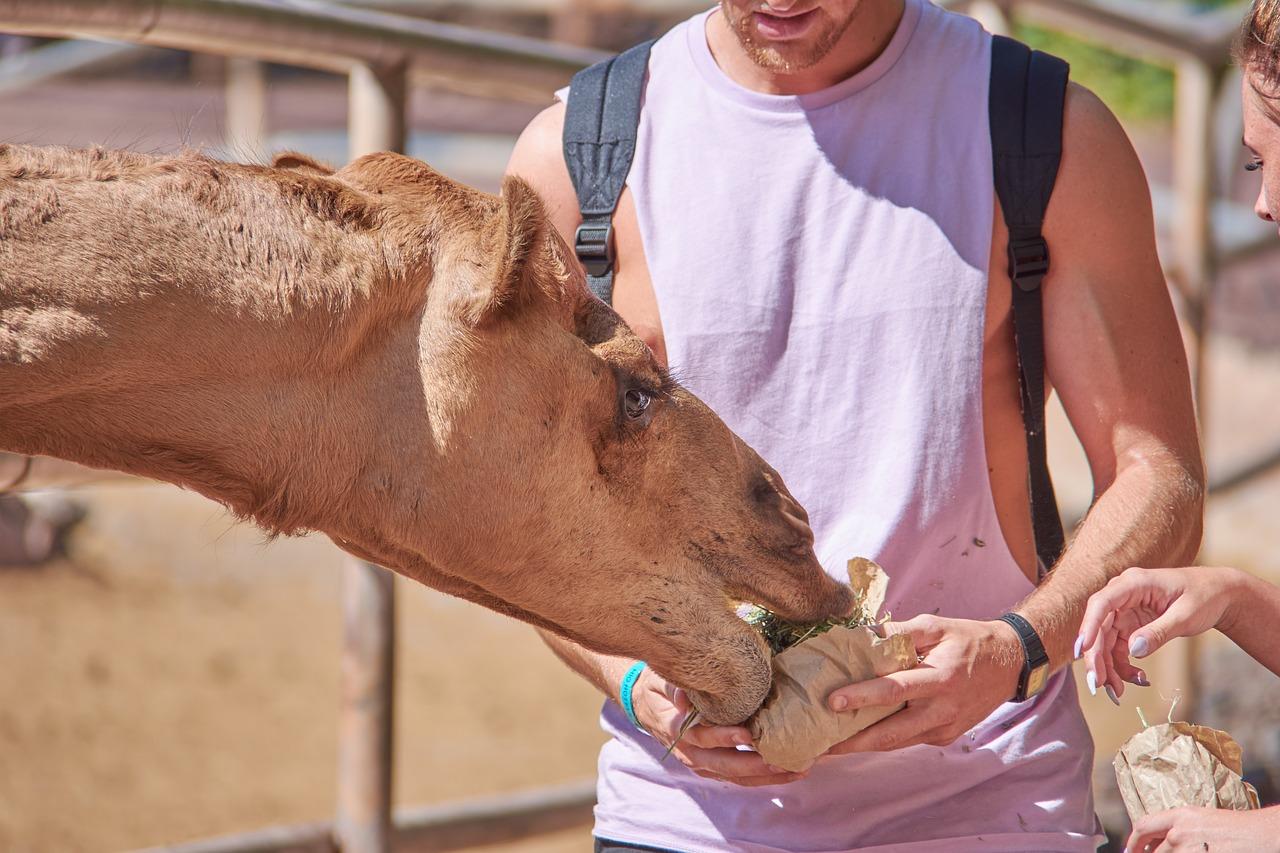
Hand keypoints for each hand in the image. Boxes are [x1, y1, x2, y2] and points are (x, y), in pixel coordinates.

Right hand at [627, 667, 808, 786]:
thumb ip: (675, 686)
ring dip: (765, 776)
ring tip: (796, 770)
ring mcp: (701, 763)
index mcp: (676, 729)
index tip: (747, 733)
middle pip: (723, 764)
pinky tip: (789, 773)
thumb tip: (685, 697)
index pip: (700, 737)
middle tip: (781, 760)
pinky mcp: (712, 767)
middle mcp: (689, 752)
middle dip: (753, 764)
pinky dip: (763, 778)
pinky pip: (739, 778)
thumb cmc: (658, 687)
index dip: (722, 736)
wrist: (645, 705)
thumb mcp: (661, 680)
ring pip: (734, 776)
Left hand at [822, 615, 1021, 752]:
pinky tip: (858, 736)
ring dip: (863, 746)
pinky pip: (907, 740)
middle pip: (891, 733)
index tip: (832, 701)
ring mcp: (944, 729)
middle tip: (819, 743)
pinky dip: (882, 740)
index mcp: (941, 678)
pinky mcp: (944, 737)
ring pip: (897, 743)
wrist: (1010, 665)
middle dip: (853, 741)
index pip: (895, 691)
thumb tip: (860, 635)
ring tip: (829, 745)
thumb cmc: (968, 640)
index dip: (862, 697)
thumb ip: (899, 632)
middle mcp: (942, 710)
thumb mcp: (936, 626)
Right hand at [1075, 566, 1245, 701]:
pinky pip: (1117, 648)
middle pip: (1099, 627)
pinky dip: (1122, 666)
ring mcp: (1124, 612)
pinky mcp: (1130, 626)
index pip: (1102, 603)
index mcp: (1134, 584)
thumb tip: (1133, 650)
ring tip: (1118, 692)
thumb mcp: (1186, 616)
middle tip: (1098, 686)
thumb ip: (1159, 632)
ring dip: (1108, 667)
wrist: (1218, 594)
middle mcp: (1122, 596)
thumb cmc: (1205, 596)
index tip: (1083, 650)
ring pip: (1104, 642)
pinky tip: (1137, 678)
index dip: (1089, 626)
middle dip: (1096, 658)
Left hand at [1125, 804, 1279, 851]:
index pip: (1143, 826)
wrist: (1258, 835)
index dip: (1133, 841)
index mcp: (1179, 816)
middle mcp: (1180, 832)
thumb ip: (1177, 827)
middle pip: (1154, 851)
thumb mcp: (1200, 819)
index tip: (1130, 850)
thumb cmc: (1233, 827)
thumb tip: (1159, 840)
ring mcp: (1189, 851)